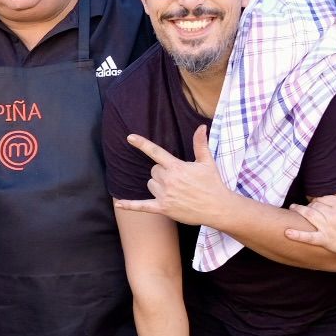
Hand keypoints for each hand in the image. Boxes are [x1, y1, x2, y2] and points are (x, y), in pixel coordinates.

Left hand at [111, 126, 225, 224]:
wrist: (217, 207)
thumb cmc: (212, 183)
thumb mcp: (206, 162)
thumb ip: (200, 144)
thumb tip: (201, 126)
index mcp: (176, 167)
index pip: (156, 152)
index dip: (142, 144)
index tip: (130, 137)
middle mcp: (168, 180)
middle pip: (154, 171)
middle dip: (162, 172)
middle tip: (179, 179)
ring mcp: (164, 195)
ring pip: (150, 184)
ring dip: (158, 186)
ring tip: (175, 190)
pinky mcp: (163, 208)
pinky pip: (142, 206)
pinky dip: (130, 206)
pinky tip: (118, 205)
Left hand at [284, 185, 335, 258]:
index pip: (324, 197)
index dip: (320, 198)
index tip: (318, 201)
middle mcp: (331, 215)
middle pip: (315, 205)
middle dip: (310, 204)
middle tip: (306, 205)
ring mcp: (327, 228)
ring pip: (308, 215)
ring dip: (298, 211)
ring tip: (292, 208)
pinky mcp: (325, 240)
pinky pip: (308, 237)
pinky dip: (297, 235)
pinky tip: (286, 232)